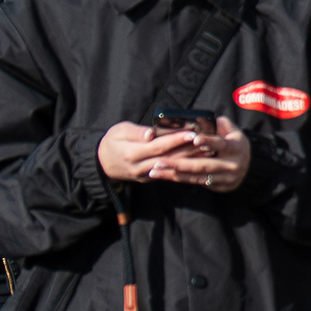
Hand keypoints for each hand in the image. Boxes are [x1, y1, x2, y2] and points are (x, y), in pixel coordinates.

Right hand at [97, 118, 242, 188]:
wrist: (102, 163)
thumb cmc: (112, 142)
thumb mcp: (119, 131)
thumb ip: (135, 132)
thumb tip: (150, 133)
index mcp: (132, 153)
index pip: (158, 146)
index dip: (175, 140)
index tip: (191, 133)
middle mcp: (140, 167)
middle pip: (169, 159)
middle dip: (189, 151)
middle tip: (208, 143)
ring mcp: (145, 175)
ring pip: (171, 167)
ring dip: (190, 160)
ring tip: (207, 151)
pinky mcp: (150, 179)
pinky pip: (168, 173)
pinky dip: (183, 166)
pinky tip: (197, 159)